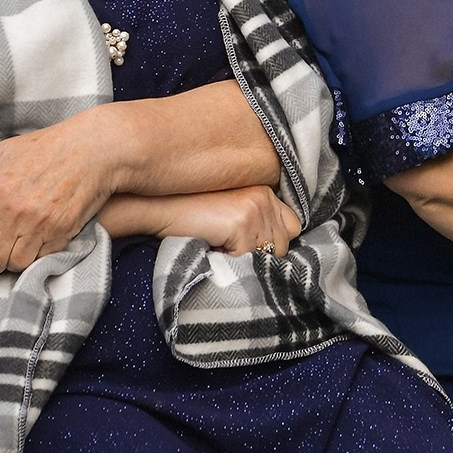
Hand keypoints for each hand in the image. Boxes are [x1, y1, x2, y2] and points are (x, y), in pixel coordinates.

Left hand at [0, 122, 117, 281]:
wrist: (94, 149)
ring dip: (13, 262)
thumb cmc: (48, 146)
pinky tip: (37, 244)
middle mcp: (15, 212)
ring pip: (16, 264)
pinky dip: (37, 257)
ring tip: (16, 250)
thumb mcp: (6, 149)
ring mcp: (40, 225)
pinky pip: (42, 259)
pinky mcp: (62, 233)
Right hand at [116, 187, 303, 256]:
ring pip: (269, 255)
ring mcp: (256, 207)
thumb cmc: (190, 217)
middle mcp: (265, 195)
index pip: (292, 226)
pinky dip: (232, 262)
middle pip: (283, 245)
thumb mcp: (229, 215)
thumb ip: (256, 223)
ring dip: (246, 259)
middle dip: (260, 254)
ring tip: (220, 247)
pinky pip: (249, 260)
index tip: (249, 247)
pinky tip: (213, 248)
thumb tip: (275, 252)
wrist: (159, 209)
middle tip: (229, 247)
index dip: (271, 242)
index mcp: (264, 191)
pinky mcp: (242, 222)